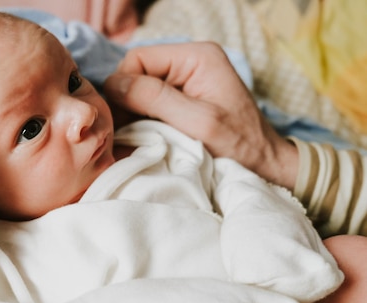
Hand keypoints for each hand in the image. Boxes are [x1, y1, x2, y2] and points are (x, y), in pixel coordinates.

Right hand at [103, 42, 297, 189]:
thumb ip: (156, 99)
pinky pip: (149, 104)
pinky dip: (141, 122)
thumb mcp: (198, 122)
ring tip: (130, 141)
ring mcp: (186, 81)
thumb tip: (113, 85)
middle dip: (125, 103)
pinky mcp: (183, 100)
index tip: (118, 119)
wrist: (266, 167)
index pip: (138, 58)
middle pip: (136, 74)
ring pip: (139, 91)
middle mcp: (189, 62)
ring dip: (131, 116)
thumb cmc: (241, 146)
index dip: (122, 87)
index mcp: (197, 56)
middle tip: (122, 134)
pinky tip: (140, 140)